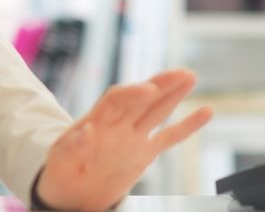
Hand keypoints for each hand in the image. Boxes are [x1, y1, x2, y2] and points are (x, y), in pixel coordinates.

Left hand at [36, 68, 212, 210]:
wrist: (71, 190)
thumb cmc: (61, 171)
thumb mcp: (59, 159)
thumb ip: (72, 146)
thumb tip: (85, 131)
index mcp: (95, 122)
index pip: (115, 101)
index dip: (130, 94)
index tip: (147, 88)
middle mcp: (117, 125)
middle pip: (140, 99)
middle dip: (159, 84)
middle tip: (179, 73)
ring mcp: (132, 137)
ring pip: (156, 110)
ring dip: (172, 94)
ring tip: (189, 76)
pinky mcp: (144, 152)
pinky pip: (170, 137)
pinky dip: (187, 125)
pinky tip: (205, 111)